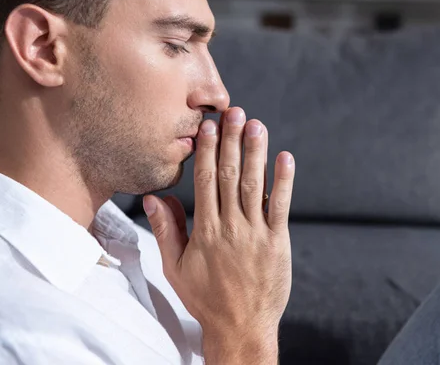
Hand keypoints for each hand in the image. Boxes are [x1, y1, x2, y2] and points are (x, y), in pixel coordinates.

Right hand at [143, 107, 294, 363]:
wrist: (240, 327)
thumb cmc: (205, 298)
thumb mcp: (175, 268)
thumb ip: (167, 231)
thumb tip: (154, 198)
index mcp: (204, 231)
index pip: (206, 182)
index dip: (209, 151)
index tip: (209, 127)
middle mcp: (230, 228)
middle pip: (231, 176)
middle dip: (232, 142)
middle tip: (235, 113)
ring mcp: (256, 235)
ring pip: (255, 186)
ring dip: (256, 153)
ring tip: (257, 125)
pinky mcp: (277, 243)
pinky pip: (281, 207)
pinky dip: (284, 182)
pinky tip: (285, 158)